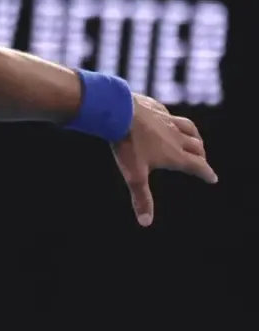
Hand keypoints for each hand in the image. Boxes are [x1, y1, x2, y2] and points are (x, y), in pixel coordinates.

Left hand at [112, 95, 217, 226]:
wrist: (118, 112)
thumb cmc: (127, 145)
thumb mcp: (134, 174)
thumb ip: (141, 197)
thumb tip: (145, 223)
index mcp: (175, 154)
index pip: (197, 166)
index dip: (206, 173)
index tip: (212, 178)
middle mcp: (176, 136)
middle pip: (196, 146)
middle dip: (201, 155)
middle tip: (201, 161)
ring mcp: (167, 120)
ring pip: (189, 128)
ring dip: (194, 136)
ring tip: (195, 140)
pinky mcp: (156, 108)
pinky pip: (170, 114)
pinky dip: (174, 120)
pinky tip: (169, 119)